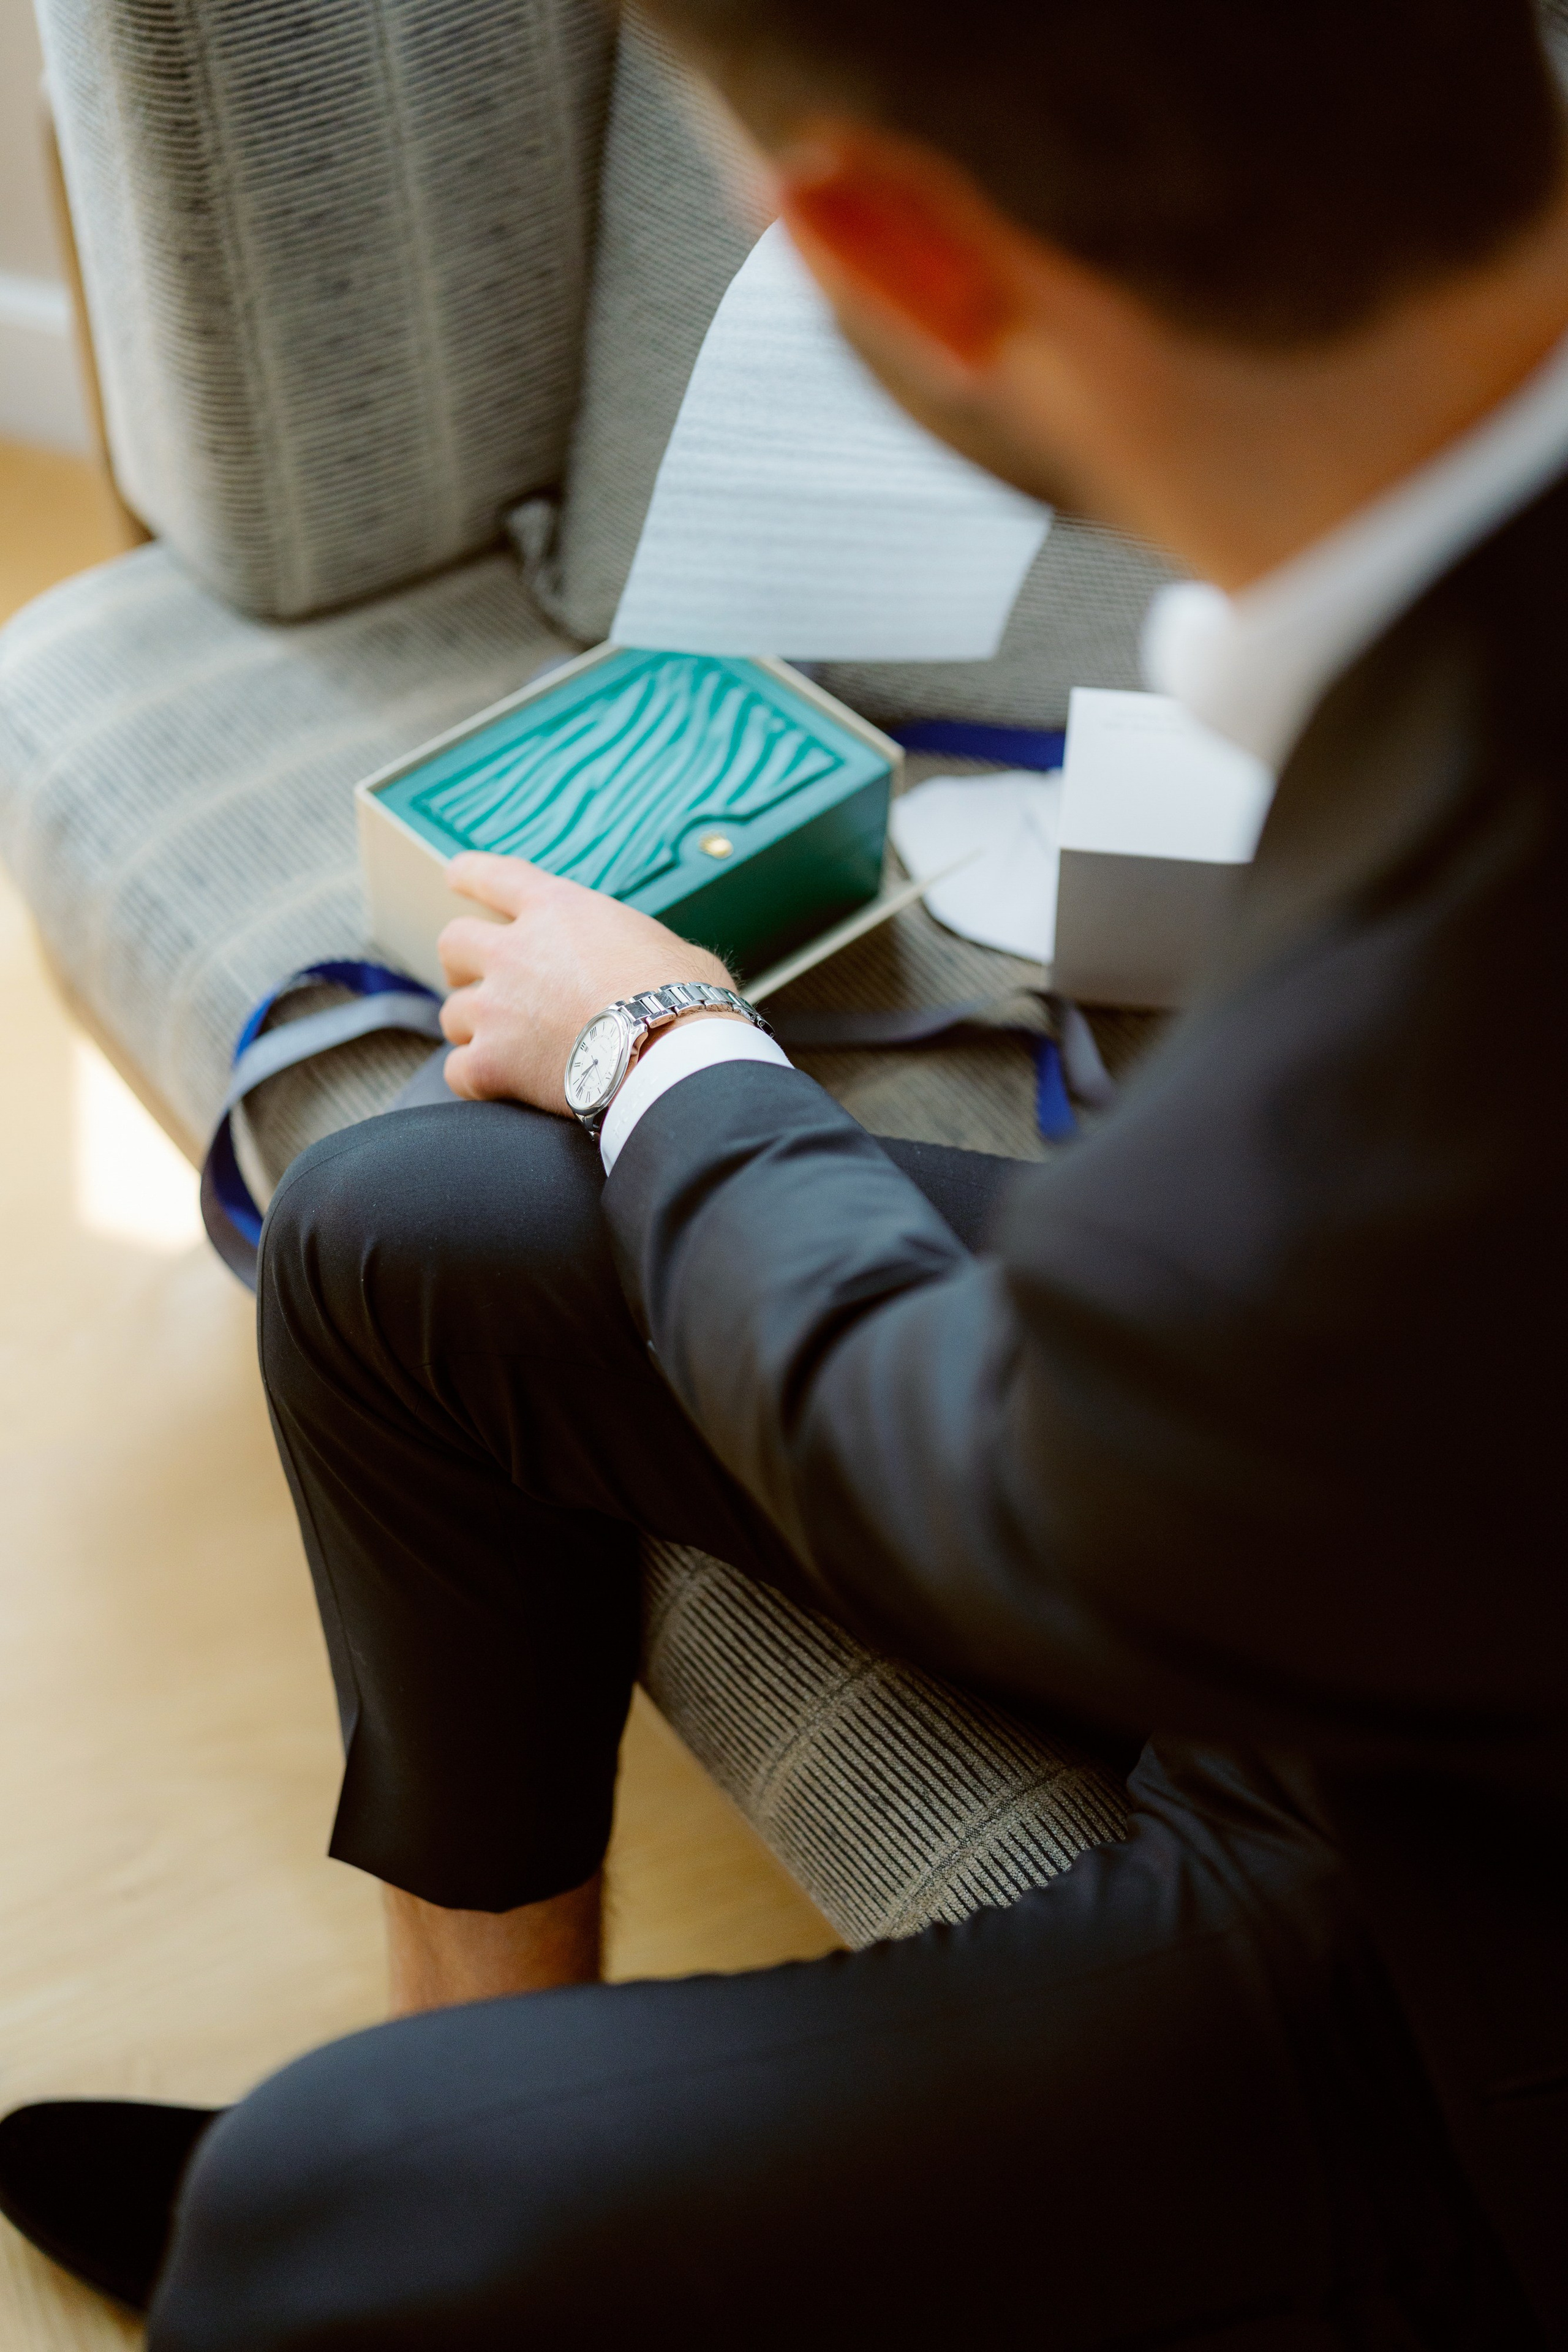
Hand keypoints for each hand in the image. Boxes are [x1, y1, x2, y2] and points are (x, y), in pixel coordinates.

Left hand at [437, 854, 735, 1111]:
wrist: (672, 1054)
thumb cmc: (685, 997)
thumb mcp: (661, 944)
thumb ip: (626, 945)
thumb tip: (638, 967)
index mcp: (556, 910)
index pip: (493, 876)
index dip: (470, 873)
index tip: (455, 875)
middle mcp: (515, 951)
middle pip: (454, 942)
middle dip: (460, 962)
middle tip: (472, 979)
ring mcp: (496, 1008)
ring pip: (454, 1013)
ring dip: (474, 1028)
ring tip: (502, 1045)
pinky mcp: (492, 1062)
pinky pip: (459, 1071)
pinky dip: (475, 1079)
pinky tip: (497, 1088)